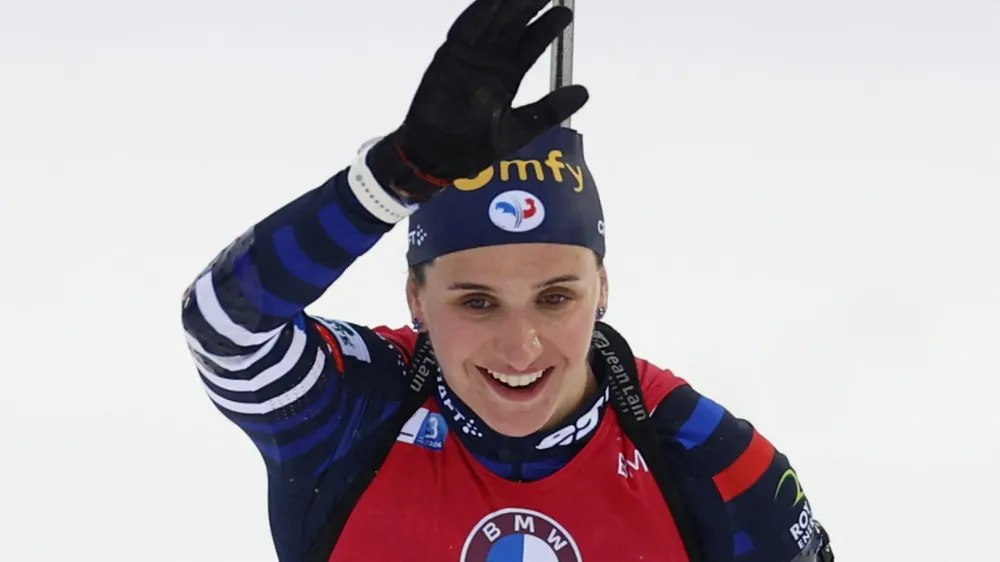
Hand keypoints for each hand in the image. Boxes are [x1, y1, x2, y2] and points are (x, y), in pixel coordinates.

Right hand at [370, 0, 588, 201]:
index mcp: (507, 75)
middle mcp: (490, 60)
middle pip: (513, 24)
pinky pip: (466, 28)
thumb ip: (550, 109)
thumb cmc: (475, 147)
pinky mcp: (450, 56)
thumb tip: (584, 92)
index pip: (531, 44)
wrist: (440, 157)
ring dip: (509, 2)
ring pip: (493, 20)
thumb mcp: (521, 128)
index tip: (566, 14)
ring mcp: (470, 55)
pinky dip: (480, 11)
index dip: (547, 27)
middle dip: (531, 4)